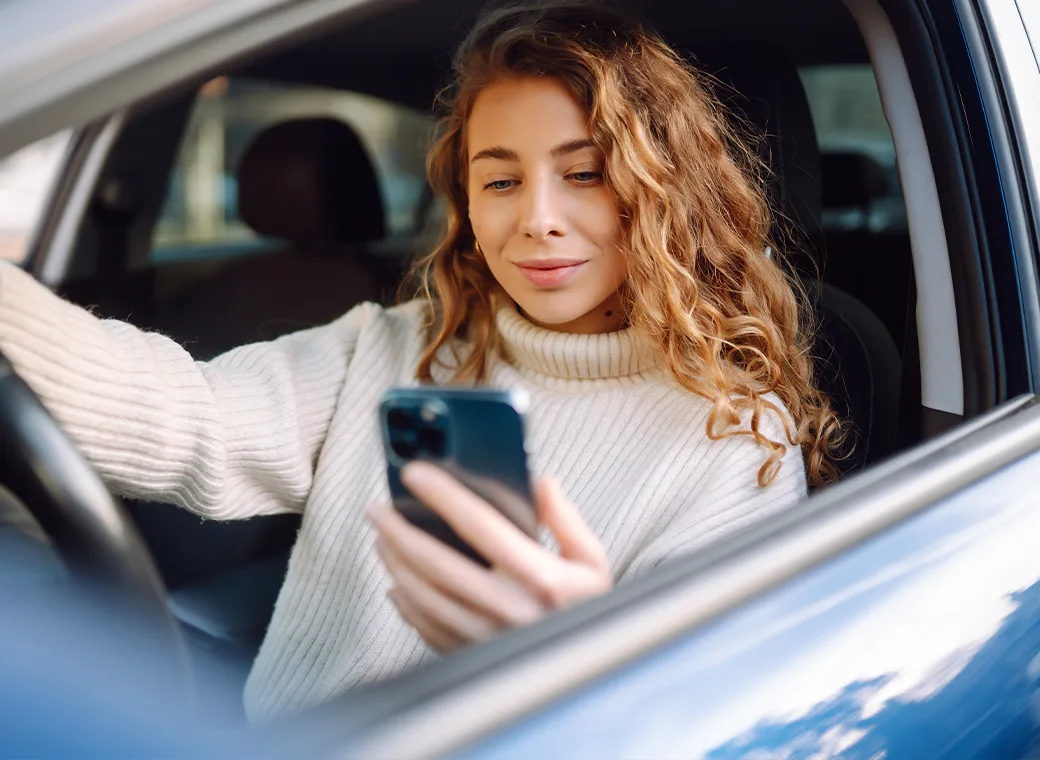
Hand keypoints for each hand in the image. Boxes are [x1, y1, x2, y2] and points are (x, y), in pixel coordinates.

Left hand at [367, 461, 612, 653]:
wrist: (593, 674)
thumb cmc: (590, 610)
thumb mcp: (592, 561)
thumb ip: (565, 519)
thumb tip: (539, 482)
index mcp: (542, 578)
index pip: (481, 525)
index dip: (443, 494)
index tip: (415, 473)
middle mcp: (510, 610)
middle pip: (436, 563)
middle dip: (398, 530)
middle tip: (377, 508)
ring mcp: (487, 638)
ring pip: (423, 596)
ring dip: (395, 564)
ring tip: (382, 538)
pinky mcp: (473, 658)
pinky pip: (426, 629)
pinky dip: (405, 605)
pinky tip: (397, 585)